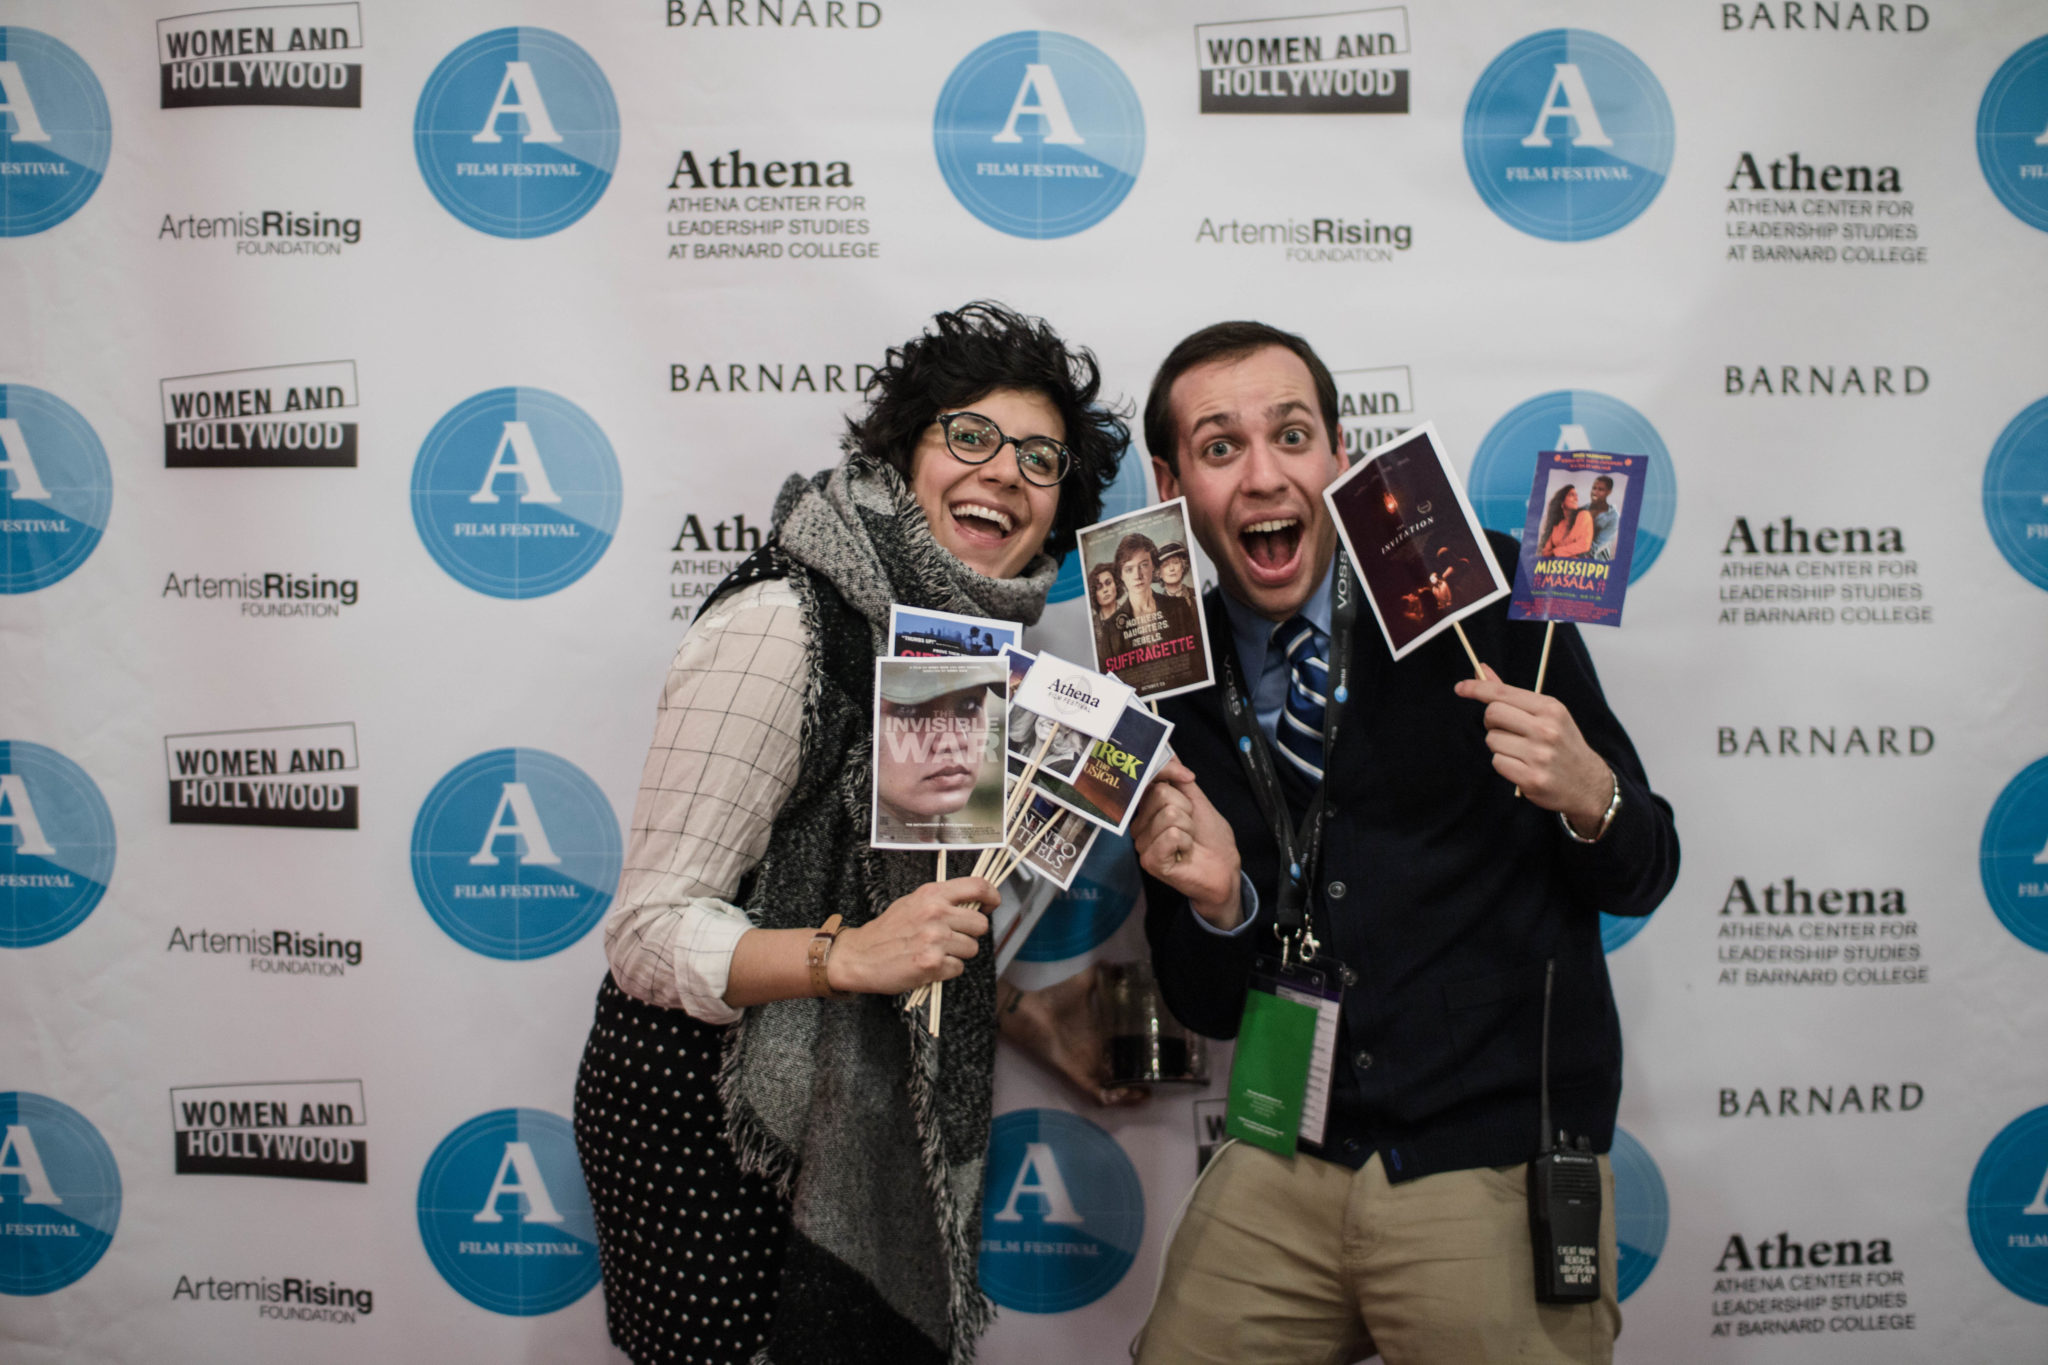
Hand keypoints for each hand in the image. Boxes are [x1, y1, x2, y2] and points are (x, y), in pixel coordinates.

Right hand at [826, 877, 994, 995]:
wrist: (859, 956)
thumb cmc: (887, 931)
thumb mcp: (913, 902)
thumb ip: (942, 900)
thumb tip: (974, 903)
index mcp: (932, 894)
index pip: (978, 887)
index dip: (992, 897)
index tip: (991, 906)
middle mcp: (936, 913)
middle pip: (981, 925)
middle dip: (971, 934)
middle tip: (952, 938)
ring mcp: (935, 939)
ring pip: (972, 949)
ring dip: (958, 954)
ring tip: (936, 952)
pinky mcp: (932, 963)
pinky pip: (958, 968)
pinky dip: (946, 970)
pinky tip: (928, 965)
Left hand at [997, 969, 1146, 1107]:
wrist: (1029, 1011)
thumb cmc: (1053, 1000)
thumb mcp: (1082, 984)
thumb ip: (1099, 973)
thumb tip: (1119, 964)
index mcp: (1099, 1037)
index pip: (1124, 1050)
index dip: (1141, 1055)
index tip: (1161, 1052)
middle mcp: (1095, 1055)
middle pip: (1122, 1073)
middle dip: (1141, 1080)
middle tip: (1162, 1077)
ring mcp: (1087, 1067)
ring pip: (1112, 1090)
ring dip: (1130, 1094)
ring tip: (1147, 1091)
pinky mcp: (1077, 1075)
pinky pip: (1097, 1095)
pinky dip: (1113, 1098)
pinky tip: (1129, 1092)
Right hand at [1131, 759, 1242, 928]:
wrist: (1224, 868)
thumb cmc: (1210, 838)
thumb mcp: (1197, 800)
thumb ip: (1178, 777)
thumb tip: (1168, 748)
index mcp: (1147, 810)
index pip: (1146, 779)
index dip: (1167, 771)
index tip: (1188, 777)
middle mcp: (1139, 825)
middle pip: (1159, 794)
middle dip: (1186, 808)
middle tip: (1190, 827)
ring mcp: (1142, 844)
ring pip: (1168, 814)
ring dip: (1189, 827)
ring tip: (1189, 842)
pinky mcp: (1150, 861)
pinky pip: (1171, 835)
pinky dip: (1187, 842)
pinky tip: (1185, 854)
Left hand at [1454, 665, 1612, 829]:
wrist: (1588, 783)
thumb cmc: (1562, 743)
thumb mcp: (1546, 714)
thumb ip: (1511, 694)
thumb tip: (1481, 670)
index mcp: (1551, 708)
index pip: (1503, 693)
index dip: (1477, 688)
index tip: (1460, 688)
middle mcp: (1546, 730)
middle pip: (1492, 714)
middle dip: (1492, 721)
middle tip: (1507, 729)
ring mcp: (1540, 755)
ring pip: (1492, 740)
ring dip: (1499, 746)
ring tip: (1521, 752)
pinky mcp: (1532, 779)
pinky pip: (1497, 762)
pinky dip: (1505, 764)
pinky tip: (1523, 767)